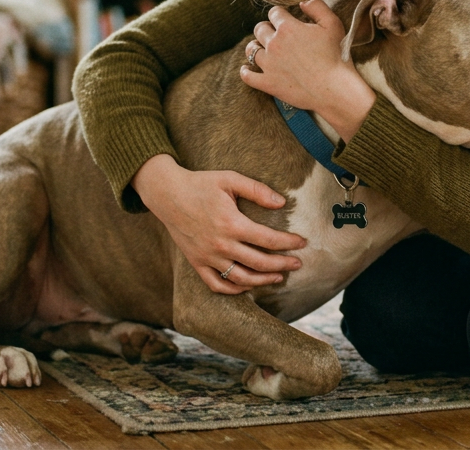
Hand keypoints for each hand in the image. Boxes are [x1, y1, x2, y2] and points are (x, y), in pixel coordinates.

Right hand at [131, 154, 306, 293]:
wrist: (167, 193)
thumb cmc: (200, 183)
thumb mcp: (230, 179)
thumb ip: (257, 190)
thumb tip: (282, 202)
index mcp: (231, 224)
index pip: (268, 240)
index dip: (289, 243)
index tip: (302, 243)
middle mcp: (220, 245)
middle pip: (260, 263)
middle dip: (283, 265)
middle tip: (298, 263)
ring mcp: (207, 257)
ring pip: (241, 279)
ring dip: (263, 281)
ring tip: (279, 276)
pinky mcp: (196, 263)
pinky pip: (217, 285)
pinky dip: (234, 290)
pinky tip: (248, 286)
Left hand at [240, 0, 374, 139]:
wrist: (334, 88)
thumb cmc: (336, 55)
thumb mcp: (332, 24)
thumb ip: (317, 7)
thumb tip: (302, 2)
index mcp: (287, 27)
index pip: (274, 13)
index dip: (280, 14)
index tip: (285, 19)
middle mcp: (274, 44)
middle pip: (259, 29)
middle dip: (266, 28)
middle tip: (274, 33)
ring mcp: (268, 64)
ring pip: (251, 50)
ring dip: (255, 47)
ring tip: (261, 49)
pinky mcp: (268, 83)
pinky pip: (247, 76)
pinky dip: (246, 71)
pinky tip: (247, 69)